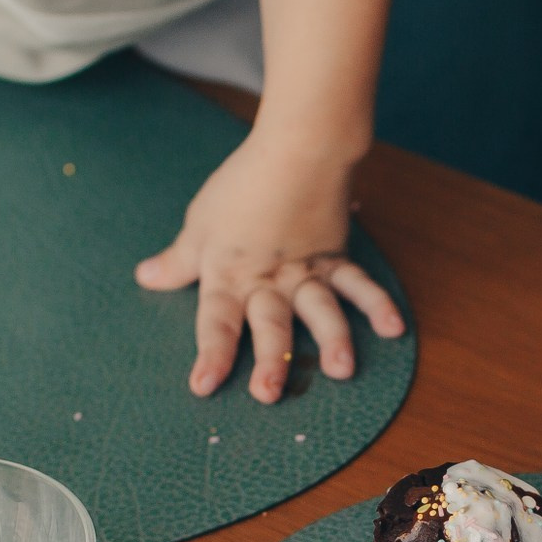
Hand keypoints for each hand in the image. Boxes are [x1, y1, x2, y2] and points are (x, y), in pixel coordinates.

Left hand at [134, 131, 404, 402]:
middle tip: (269, 393)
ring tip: (341, 370)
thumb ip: (177, 261)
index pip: (216, 321)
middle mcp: (269, 281)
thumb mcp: (199, 225)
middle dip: (269, 359)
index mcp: (230, 275)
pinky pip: (358, 284)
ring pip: (319, 309)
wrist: (296, 148)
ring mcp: (306, 271)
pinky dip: (378, 304)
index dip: (211, 355)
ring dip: (331, 339)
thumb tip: (146, 277)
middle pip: (269, 324)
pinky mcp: (335, 258)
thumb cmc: (242, 185)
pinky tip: (395, 329)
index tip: (204, 386)